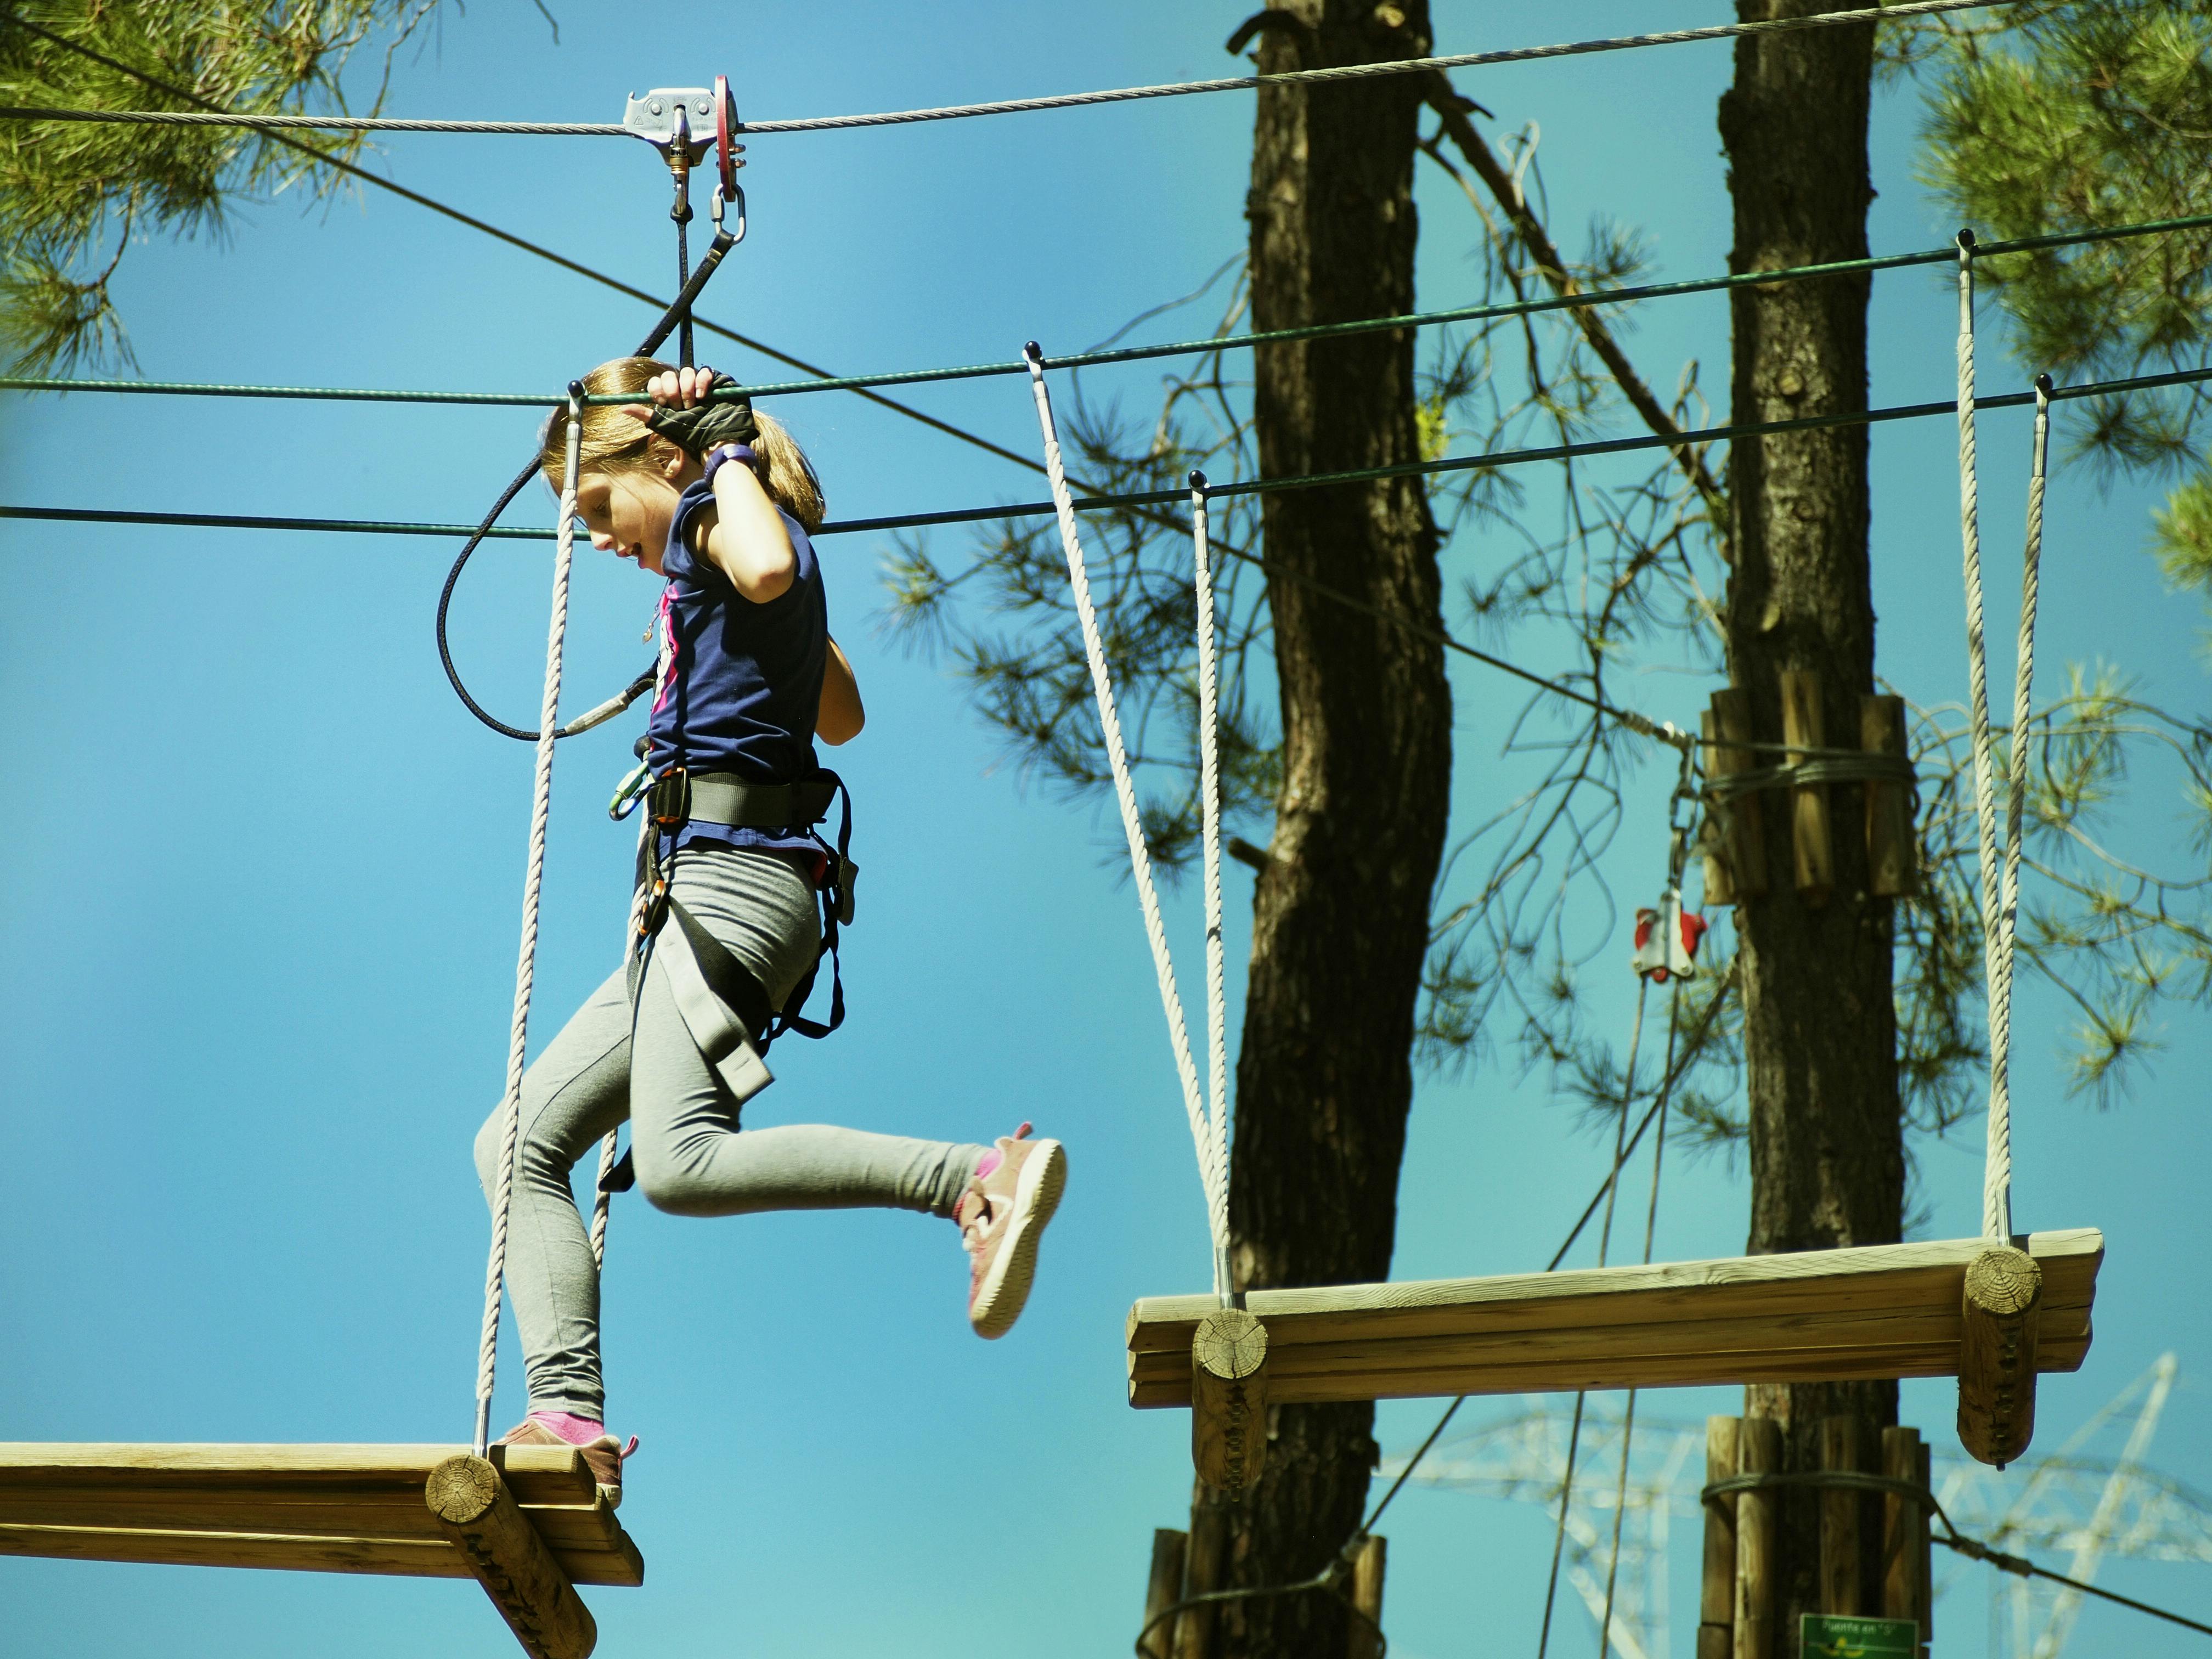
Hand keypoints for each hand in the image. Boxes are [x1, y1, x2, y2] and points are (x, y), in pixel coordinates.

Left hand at [620, 364, 757, 455]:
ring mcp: (699, 384)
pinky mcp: (715, 383)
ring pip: (686, 371)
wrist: (715, 442)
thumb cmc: (691, 436)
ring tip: (693, 405)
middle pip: (670, 375)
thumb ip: (646, 415)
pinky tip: (702, 396)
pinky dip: (701, 381)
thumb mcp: (665, 425)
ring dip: (687, 387)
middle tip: (679, 407)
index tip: (662, 403)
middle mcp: (683, 388)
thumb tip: (622, 408)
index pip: (657, 382)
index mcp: (669, 396)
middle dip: (672, 390)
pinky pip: (705, 371)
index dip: (657, 389)